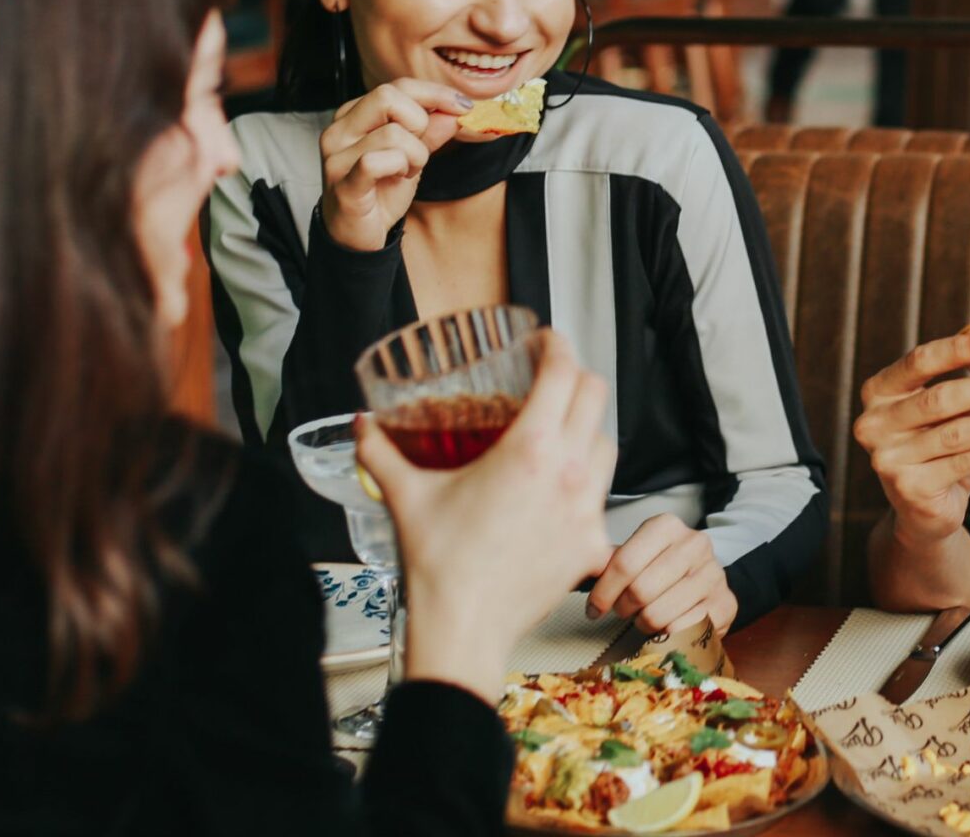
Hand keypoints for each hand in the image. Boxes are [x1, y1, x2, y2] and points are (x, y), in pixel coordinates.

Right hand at [318, 79, 468, 251]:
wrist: (358, 235)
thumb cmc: (380, 191)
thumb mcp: (413, 154)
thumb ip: (432, 130)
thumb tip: (455, 109)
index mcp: (355, 114)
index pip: (398, 86)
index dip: (436, 93)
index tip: (463, 106)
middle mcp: (340, 129)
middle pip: (388, 95)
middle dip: (420, 122)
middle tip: (420, 149)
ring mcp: (337, 155)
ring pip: (392, 133)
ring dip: (415, 155)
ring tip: (406, 171)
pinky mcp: (342, 182)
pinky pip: (377, 161)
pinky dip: (399, 168)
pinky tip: (397, 179)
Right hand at [359, 330, 616, 698]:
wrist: (463, 630)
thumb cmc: (440, 566)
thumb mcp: (405, 496)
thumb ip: (380, 453)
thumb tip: (362, 426)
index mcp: (530, 450)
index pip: (563, 373)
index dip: (557, 346)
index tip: (546, 341)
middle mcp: (569, 472)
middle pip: (594, 397)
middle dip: (575, 378)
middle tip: (552, 378)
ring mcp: (586, 509)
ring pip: (607, 444)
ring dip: (587, 428)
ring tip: (560, 431)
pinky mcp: (592, 544)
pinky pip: (603, 498)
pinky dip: (586, 485)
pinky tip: (562, 492)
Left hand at [587, 514, 739, 635]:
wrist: (706, 582)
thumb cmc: (662, 569)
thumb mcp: (636, 554)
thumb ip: (608, 561)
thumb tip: (575, 565)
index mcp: (667, 526)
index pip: (624, 562)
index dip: (603, 592)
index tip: (594, 609)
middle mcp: (695, 544)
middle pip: (640, 590)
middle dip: (623, 608)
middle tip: (621, 611)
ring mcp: (714, 574)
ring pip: (658, 614)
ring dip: (643, 624)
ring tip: (643, 618)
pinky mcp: (725, 604)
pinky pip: (680, 630)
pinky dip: (666, 635)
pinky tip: (665, 626)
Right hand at [854, 330, 969, 548]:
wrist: (921, 509)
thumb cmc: (936, 446)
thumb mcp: (945, 410)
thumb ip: (966, 381)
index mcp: (878, 391)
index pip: (919, 361)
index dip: (959, 349)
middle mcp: (874, 423)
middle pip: (938, 398)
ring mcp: (888, 458)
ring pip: (956, 434)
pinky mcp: (910, 488)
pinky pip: (964, 463)